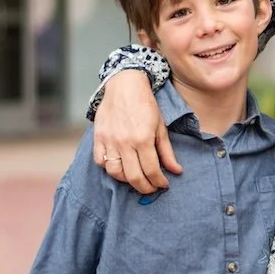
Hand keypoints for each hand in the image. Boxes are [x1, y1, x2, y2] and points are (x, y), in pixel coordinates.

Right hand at [93, 70, 179, 191]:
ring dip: (126, 180)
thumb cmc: (145, 105)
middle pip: (133, 177)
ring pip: (114, 172)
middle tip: (151, 188)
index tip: (163, 184)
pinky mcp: (98, 137)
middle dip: (145, 187)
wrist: (125, 85)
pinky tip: (119, 166)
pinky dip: (109, 168)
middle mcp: (124, 143)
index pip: (152, 170)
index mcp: (143, 139)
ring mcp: (109, 141)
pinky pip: (100, 161)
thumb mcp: (161, 127)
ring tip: (136, 177)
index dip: (159, 182)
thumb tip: (176, 171)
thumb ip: (167, 151)